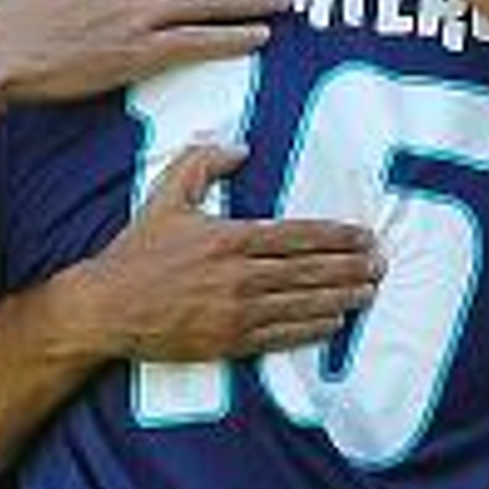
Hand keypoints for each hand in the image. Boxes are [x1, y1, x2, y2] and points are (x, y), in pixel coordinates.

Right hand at [84, 143, 382, 359]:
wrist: (108, 307)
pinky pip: (281, 335)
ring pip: (302, 304)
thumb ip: (203, 162)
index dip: (336, 236)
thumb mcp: (167, 195)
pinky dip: (311, 329)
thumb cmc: (138, 251)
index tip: (364, 236)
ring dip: (340, 298)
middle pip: (310, 271)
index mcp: (231, 238)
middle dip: (350, 268)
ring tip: (368, 292)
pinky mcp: (228, 342)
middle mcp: (240, 276)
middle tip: (380, 265)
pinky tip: (333, 322)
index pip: (298, 235)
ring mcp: (236, 312)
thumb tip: (240, 146)